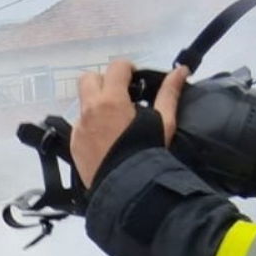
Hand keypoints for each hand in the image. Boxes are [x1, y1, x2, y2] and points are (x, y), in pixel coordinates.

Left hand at [70, 61, 187, 185]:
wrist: (127, 188)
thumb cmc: (147, 152)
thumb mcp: (163, 121)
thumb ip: (170, 93)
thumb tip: (181, 70)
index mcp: (111, 100)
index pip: (116, 67)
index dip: (127, 69)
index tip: (135, 80)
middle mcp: (90, 110)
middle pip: (89, 78)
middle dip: (104, 81)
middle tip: (120, 95)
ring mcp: (79, 127)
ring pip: (83, 104)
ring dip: (97, 105)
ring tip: (115, 121)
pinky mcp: (74, 144)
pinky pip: (80, 126)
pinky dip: (92, 126)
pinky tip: (106, 140)